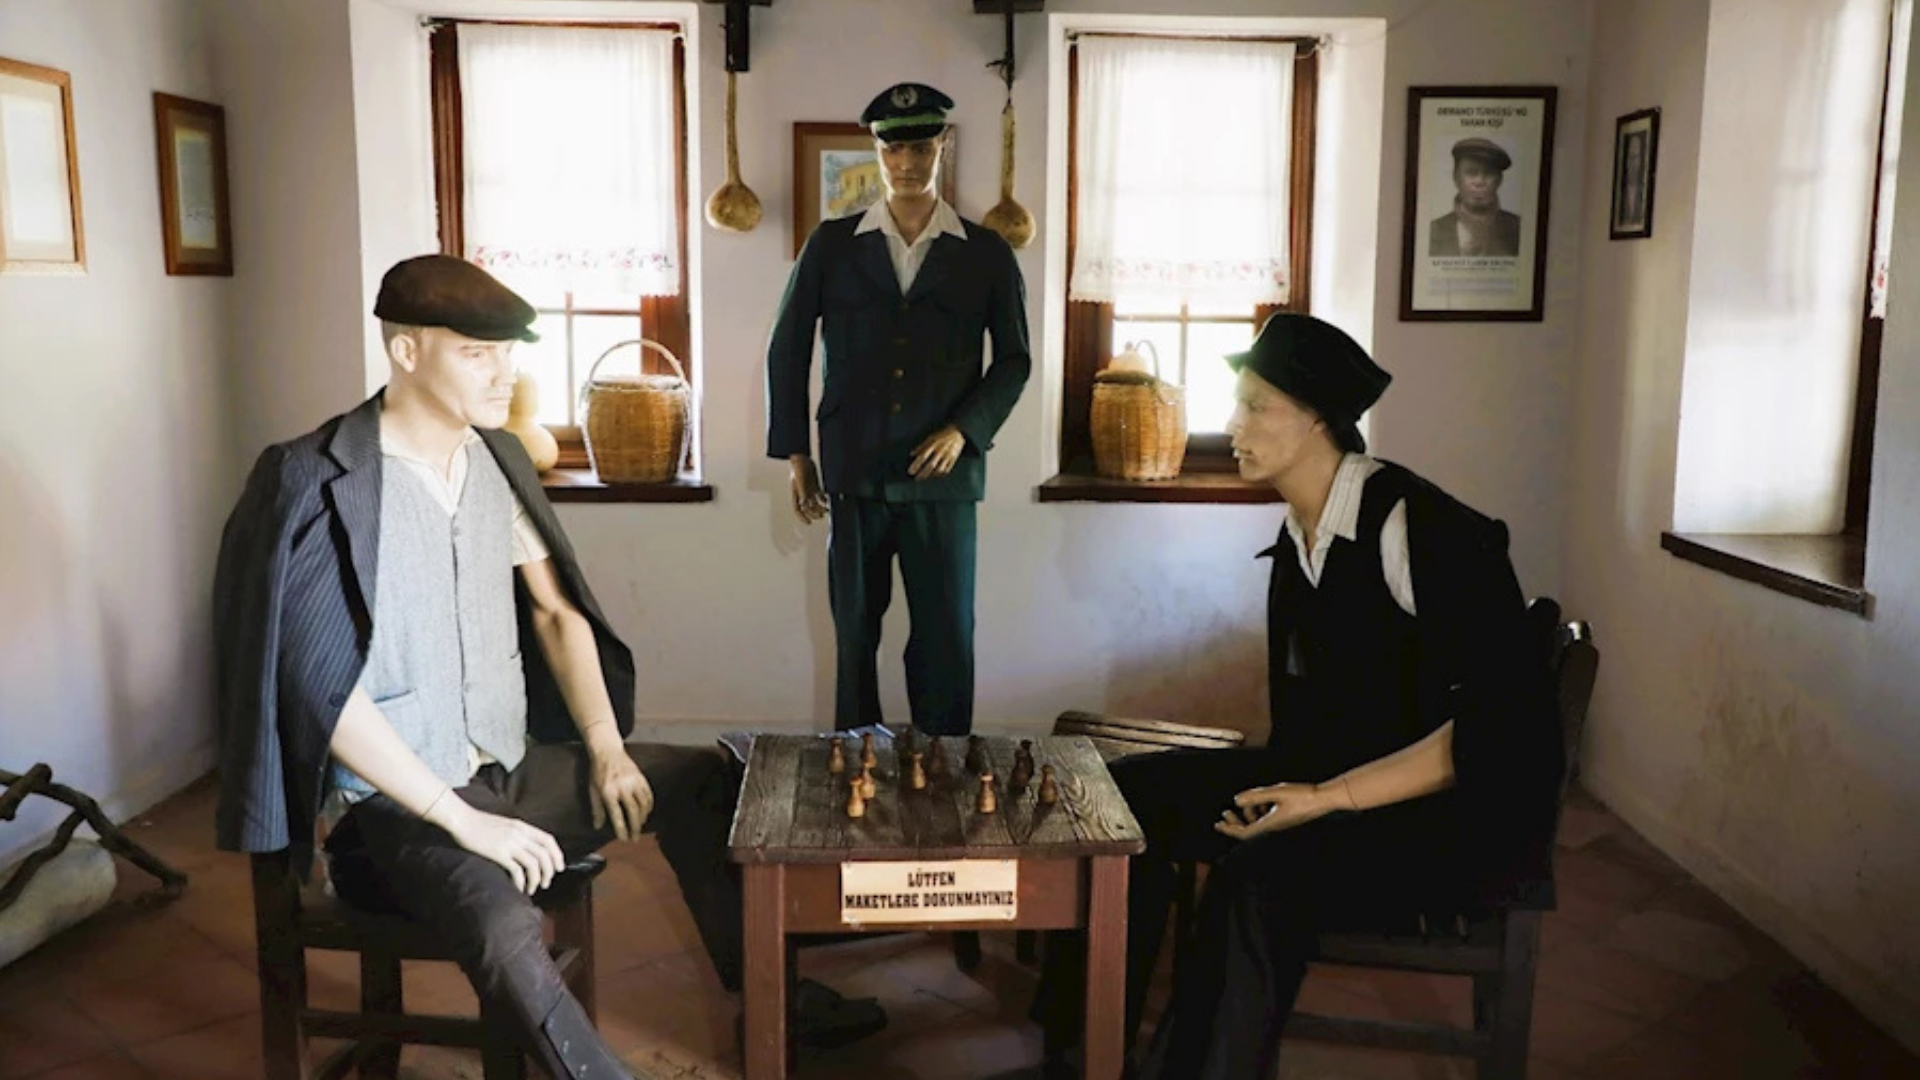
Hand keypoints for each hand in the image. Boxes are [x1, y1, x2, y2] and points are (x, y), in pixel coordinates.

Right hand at [434, 797, 564, 894]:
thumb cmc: (479, 823)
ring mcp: (510, 843)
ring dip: (536, 879)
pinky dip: (521, 882)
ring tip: (533, 889)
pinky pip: (517, 871)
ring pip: (534, 864)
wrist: (462, 820)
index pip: (548, 840)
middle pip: (544, 855)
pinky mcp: (499, 853)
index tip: (559, 868)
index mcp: (523, 826)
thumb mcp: (505, 824)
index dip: (557, 855)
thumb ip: (517, 833)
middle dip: (549, 872)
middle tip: (546, 883)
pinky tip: (518, 888)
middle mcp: (520, 834)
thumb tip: (527, 847)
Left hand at [588, 748, 654, 840]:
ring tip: (639, 826)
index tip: (624, 839)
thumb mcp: (592, 791)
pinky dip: (648, 806)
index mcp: (608, 791)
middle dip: (635, 827)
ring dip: (642, 818)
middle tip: (635, 838)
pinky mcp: (641, 777)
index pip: (617, 815)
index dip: (621, 829)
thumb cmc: (597, 772)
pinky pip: (648, 795)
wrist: (607, 752)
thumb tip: (597, 826)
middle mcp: (622, 787)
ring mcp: (633, 781)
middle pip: (633, 811)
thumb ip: (596, 810)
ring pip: (643, 804)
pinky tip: (645, 813)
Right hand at [790, 456, 828, 523]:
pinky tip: (827, 500)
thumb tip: (805, 504)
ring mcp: (808, 489)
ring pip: (814, 502)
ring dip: (820, 507)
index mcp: (797, 494)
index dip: (802, 517)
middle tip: (821, 516)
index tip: (809, 522)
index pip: (798, 509)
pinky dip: (823, 499)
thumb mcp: (800, 482)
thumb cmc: (798, 469)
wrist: (802, 458)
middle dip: (814, 513)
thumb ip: (803, 493)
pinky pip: (819, 494)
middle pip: (807, 508)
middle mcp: (802, 494)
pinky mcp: (814, 484)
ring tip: (826, 510)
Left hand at [909, 426, 966, 479]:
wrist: (959, 433)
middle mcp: (941, 451)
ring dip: (931, 475)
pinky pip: (946, 470)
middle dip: (922, 474)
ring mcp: (948, 456)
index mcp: (934, 444)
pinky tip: (934, 475)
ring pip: (939, 470)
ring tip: (924, 477)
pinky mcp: (954, 459)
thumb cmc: (942, 435)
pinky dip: (940, 474)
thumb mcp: (930, 437)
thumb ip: (921, 446)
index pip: (923, 457)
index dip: (916, 465)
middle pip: (931, 465)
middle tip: (916, 479)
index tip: (911, 471)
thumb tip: (911, 454)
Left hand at [1213, 782, 1337, 841]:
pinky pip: (1267, 822)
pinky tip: (1262, 803)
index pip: (1243, 833)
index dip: (1229, 829)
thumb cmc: (1302, 795)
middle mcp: (1274, 830)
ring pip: (1258, 825)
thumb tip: (1236, 800)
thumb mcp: (1275, 792)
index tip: (1217, 824)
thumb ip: (1255, 796)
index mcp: (1270, 826)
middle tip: (1225, 813)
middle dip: (1235, 822)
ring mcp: (1281, 827)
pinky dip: (1260, 813)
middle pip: (1249, 831)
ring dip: (1249, 815)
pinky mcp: (1286, 823)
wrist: (1324, 799)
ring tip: (1246, 803)